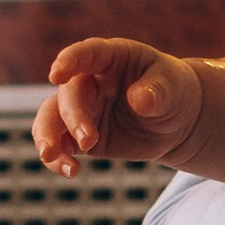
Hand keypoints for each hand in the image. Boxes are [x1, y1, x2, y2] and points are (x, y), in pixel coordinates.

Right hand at [34, 39, 209, 177]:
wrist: (175, 121)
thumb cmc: (173, 92)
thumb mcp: (173, 87)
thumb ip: (157, 91)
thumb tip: (139, 100)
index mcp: (111, 57)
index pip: (87, 54)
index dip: (70, 61)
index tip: (56, 74)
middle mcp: (89, 80)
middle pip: (69, 94)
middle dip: (73, 117)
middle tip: (88, 141)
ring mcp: (82, 108)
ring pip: (51, 118)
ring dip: (48, 137)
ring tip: (53, 157)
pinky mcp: (80, 136)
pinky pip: (61, 145)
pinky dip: (59, 158)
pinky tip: (70, 171)